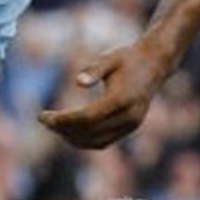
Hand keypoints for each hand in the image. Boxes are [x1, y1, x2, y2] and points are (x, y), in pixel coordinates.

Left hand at [38, 43, 170, 148]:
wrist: (155, 64)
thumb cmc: (128, 58)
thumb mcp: (110, 58)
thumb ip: (94, 70)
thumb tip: (78, 82)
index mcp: (122, 99)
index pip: (86, 117)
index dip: (63, 120)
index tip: (44, 116)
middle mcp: (128, 116)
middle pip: (89, 132)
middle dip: (63, 129)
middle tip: (44, 121)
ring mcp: (131, 125)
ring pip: (96, 142)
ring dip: (73, 138)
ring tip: (54, 127)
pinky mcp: (130, 128)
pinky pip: (104, 141)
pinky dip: (85, 140)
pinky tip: (70, 131)